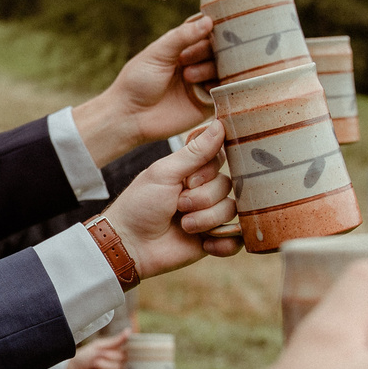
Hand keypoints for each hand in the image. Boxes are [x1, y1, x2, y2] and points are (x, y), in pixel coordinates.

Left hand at [62, 329, 130, 368]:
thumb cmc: (84, 358)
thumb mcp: (98, 346)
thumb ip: (115, 341)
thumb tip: (129, 330)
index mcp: (118, 356)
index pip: (125, 356)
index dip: (113, 356)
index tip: (103, 354)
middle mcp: (119, 368)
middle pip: (121, 367)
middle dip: (105, 365)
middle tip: (95, 364)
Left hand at [69, 13, 218, 162]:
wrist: (130, 116)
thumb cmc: (137, 81)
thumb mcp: (157, 53)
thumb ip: (181, 37)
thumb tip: (208, 20)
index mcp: (182, 48)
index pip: (206, 32)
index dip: (209, 29)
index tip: (210, 28)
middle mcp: (195, 63)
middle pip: (218, 49)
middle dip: (207, 50)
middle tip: (185, 59)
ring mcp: (202, 83)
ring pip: (223, 68)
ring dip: (210, 68)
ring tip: (188, 76)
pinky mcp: (206, 103)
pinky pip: (224, 92)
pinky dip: (220, 86)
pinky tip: (205, 87)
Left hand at [100, 124, 236, 279]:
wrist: (130, 244)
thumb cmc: (140, 204)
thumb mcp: (165, 173)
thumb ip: (195, 152)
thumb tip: (220, 124)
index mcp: (193, 171)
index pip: (221, 159)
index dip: (208, 172)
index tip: (188, 181)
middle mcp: (205, 191)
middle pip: (227, 186)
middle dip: (201, 199)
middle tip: (177, 206)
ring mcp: (211, 215)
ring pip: (231, 210)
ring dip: (205, 220)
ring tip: (183, 226)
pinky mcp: (215, 240)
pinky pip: (237, 239)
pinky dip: (223, 242)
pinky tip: (204, 243)